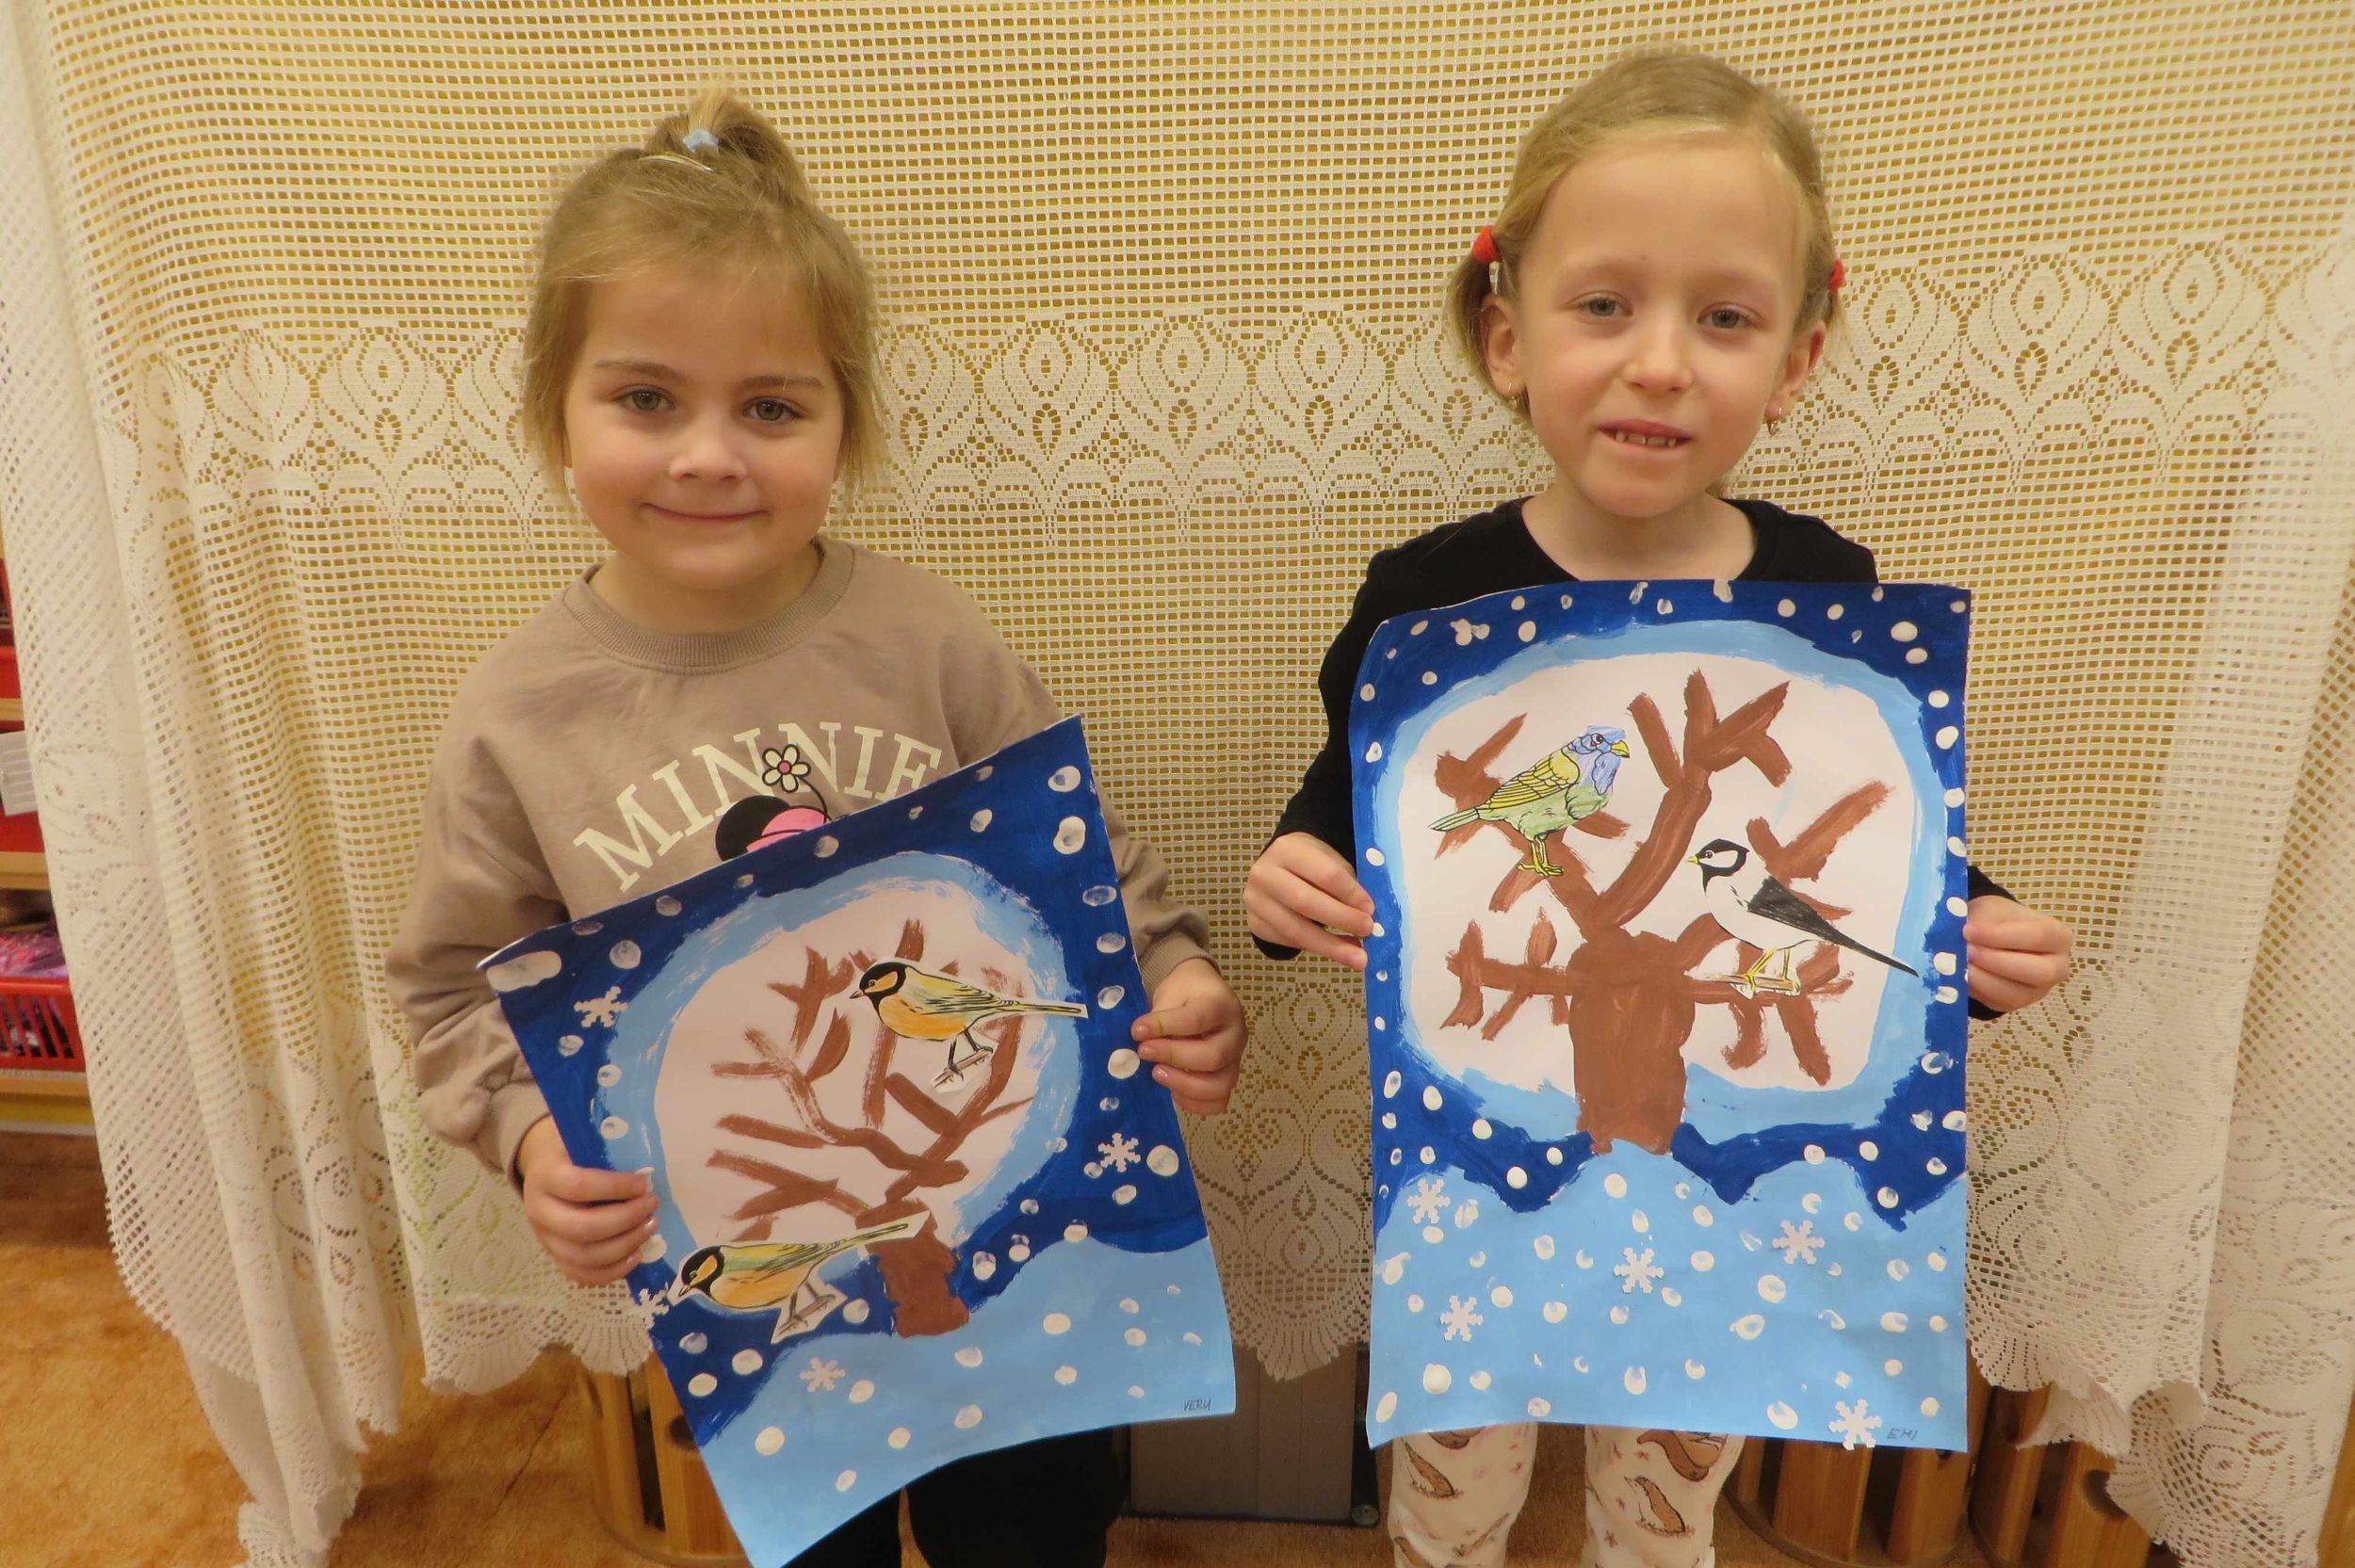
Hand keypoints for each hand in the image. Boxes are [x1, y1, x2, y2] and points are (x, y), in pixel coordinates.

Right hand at [516, 1116, 659, 1285]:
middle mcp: (539, 1211)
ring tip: (650, 1227)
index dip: (615, 1188)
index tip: (643, 1184)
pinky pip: (581, 1274)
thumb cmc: (572, 1154)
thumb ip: (608, 1154)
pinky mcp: (554, 1256)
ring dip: (624, 1246)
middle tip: (652, 1206)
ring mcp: (544, 1238)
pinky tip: (636, 1255)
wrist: (543, 1171)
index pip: (578, 1186)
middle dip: (625, 1220)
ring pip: (583, 1256)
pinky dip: (612, 1271)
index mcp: (545, 1176)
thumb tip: (649, 1172)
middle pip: (581, 1228)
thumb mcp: (583, 1143)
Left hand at [1134, 957, 1246, 1115]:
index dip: (1164, 1027)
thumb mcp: (1171, 993)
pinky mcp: (1226, 1078)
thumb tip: (1141, 1042)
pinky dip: (1194, 1103)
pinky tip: (1172, 1090)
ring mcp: (1234, 1059)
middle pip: (1213, 1056)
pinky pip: (1217, 1102)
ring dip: (1184, 1085)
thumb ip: (1159, 1017)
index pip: (1196, 1020)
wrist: (1201, 992)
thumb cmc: (1185, 992)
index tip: (1137, 1031)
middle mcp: (1235, 1034)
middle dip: (1173, 1057)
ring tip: (1156, 1073)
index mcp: (1222, 1005)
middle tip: (1144, 1052)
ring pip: (1219, 1085)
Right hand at [1244, 831, 1374, 968]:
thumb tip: (1368, 916)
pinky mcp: (1255, 923)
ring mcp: (1255, 901)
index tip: (1371, 909)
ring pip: (1295, 929)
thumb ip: (1348, 886)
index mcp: (1287, 850)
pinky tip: (1339, 950)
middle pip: (1305, 902)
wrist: (1279, 869)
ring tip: (1358, 957)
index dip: (1350, 893)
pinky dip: (1317, 949)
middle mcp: (1264, 874)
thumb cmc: (1313, 865)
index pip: (1323, 873)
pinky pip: (1288, 941)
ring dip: (1331, 946)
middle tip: (1367, 931)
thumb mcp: (1330, 862)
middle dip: (1340, 919)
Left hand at [1963, 895, 2072, 1013]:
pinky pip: (1998, 1003)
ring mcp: (2038, 990)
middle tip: (1967, 951)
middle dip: (1997, 962)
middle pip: (2039, 972)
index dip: (2001, 935)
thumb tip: (1960, 937)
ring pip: (2017, 994)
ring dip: (1983, 980)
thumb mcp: (1990, 911)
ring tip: (1959, 964)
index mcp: (2057, 937)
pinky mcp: (2015, 1004)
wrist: (1987, 935)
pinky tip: (1959, 976)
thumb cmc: (1995, 919)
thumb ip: (1981, 923)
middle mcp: (2056, 967)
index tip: (1969, 930)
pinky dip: (1976, 990)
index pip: (2039, 935)